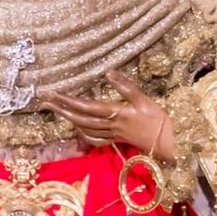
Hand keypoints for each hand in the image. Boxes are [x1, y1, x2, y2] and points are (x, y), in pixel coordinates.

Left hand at [38, 73, 175, 159]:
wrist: (170, 142)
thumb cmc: (159, 120)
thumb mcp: (144, 99)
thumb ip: (126, 86)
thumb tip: (108, 73)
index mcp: (116, 113)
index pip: (87, 106)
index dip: (69, 100)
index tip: (54, 93)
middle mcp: (111, 125)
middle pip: (81, 118)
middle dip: (63, 110)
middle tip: (46, 102)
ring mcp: (113, 134)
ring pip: (85, 128)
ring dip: (70, 120)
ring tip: (58, 111)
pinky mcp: (118, 139)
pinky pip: (95, 139)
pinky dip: (84, 134)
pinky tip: (78, 129)